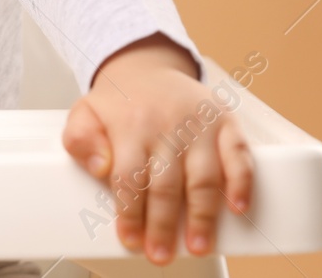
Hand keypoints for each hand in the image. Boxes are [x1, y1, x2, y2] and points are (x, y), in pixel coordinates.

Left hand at [61, 34, 253, 264]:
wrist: (146, 66)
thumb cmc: (118, 102)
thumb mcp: (84, 113)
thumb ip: (80, 140)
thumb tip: (98, 167)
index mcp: (130, 126)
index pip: (129, 177)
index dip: (130, 213)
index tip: (131, 240)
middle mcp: (167, 126)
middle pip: (166, 183)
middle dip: (163, 225)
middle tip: (161, 254)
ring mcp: (199, 124)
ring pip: (203, 176)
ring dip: (202, 215)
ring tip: (198, 246)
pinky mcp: (225, 121)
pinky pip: (239, 154)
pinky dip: (242, 182)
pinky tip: (238, 208)